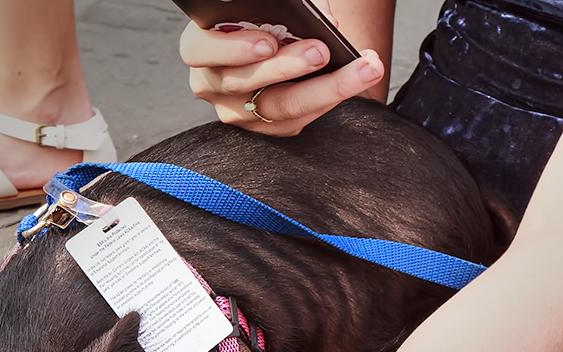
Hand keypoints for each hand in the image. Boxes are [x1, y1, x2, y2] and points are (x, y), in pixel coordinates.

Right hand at [180, 1, 385, 136]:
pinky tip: (359, 77)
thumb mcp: (262, 9)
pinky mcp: (265, 128)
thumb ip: (282, 8)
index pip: (201, 50)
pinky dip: (331, 97)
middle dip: (288, 67)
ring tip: (362, 67)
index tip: (268, 41)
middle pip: (246, 83)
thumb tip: (322, 16)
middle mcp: (212, 84)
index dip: (233, 48)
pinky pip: (298, 119)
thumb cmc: (261, 20)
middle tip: (321, 51)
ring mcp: (236, 112)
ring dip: (325, 87)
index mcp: (200, 48)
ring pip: (280, 107)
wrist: (270, 43)